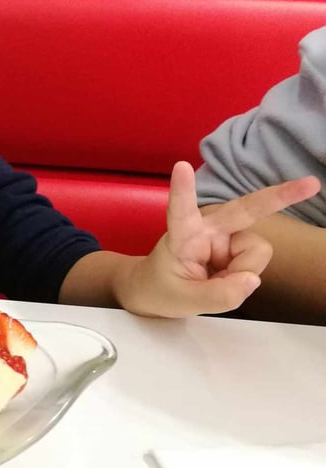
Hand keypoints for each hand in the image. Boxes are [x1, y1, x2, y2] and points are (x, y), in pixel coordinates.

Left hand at [124, 161, 320, 316]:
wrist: (157, 291)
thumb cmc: (163, 289)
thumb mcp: (185, 301)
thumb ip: (219, 296)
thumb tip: (252, 279)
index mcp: (183, 235)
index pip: (182, 211)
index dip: (183, 190)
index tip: (181, 166)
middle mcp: (208, 228)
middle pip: (245, 210)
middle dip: (278, 197)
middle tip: (311, 184)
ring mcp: (226, 235)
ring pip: (257, 251)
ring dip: (243, 272)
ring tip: (217, 281)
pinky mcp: (238, 245)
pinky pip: (256, 263)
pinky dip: (245, 276)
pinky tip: (226, 278)